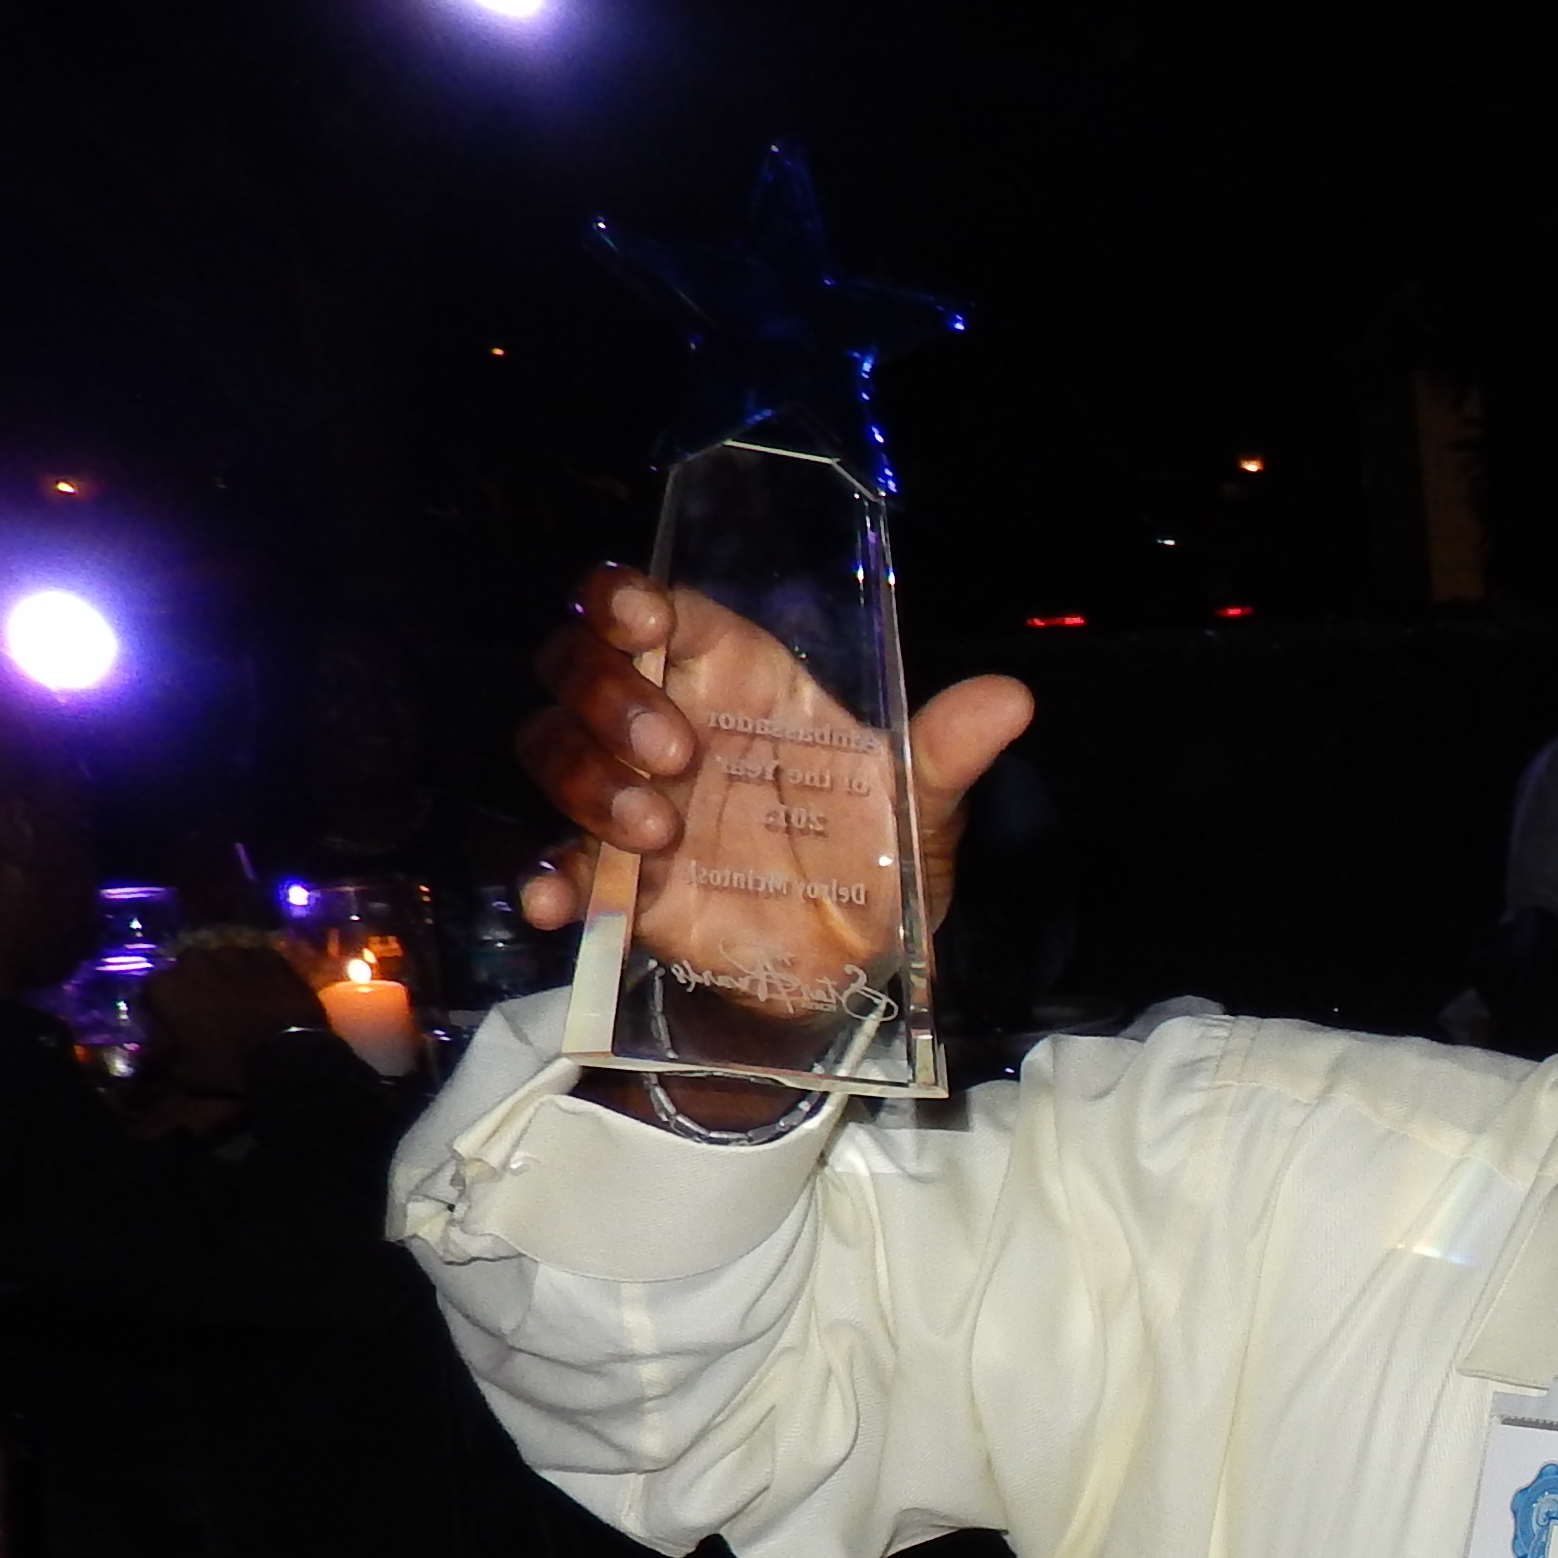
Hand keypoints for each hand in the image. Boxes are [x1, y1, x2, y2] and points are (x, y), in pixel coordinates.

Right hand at [134, 949, 333, 1101]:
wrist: (287, 1058)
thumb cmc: (226, 1068)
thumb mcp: (180, 1069)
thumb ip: (161, 1046)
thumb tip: (158, 1037)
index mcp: (165, 986)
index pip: (153, 990)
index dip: (163, 1007)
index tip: (174, 1022)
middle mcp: (194, 961)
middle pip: (188, 968)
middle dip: (194, 984)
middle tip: (210, 1008)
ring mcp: (233, 954)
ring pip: (222, 960)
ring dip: (226, 975)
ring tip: (240, 998)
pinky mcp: (269, 955)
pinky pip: (255, 960)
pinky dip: (257, 972)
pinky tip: (266, 990)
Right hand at [509, 566, 1033, 980]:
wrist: (856, 960)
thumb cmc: (875, 854)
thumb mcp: (921, 804)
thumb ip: (948, 749)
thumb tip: (1012, 699)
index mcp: (734, 678)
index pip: (651, 607)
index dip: (624, 598)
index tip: (640, 616)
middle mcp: (667, 722)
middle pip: (581, 665)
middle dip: (606, 695)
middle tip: (676, 753)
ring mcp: (631, 797)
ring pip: (555, 750)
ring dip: (588, 781)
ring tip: (658, 831)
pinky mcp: (615, 877)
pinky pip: (553, 863)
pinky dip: (545, 878)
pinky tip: (557, 901)